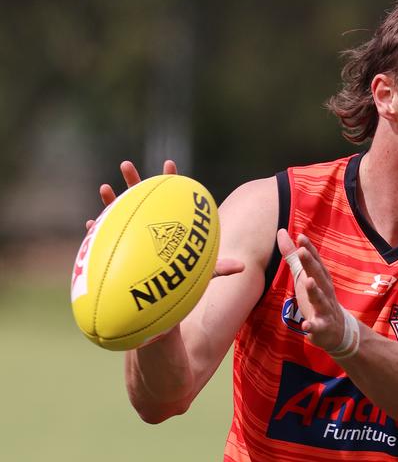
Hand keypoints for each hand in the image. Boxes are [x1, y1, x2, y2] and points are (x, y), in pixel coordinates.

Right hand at [85, 159, 243, 277]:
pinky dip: (98, 231)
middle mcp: (148, 226)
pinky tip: (91, 224)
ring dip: (110, 200)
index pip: (170, 199)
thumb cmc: (180, 280)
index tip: (169, 163)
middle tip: (127, 165)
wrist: (160, 298)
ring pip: (118, 213)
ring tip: (105, 188)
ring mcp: (130, 234)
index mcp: (168, 225)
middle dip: (134, 181)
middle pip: (141, 198)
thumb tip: (243, 266)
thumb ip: (217, 268)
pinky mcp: (116, 249)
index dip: (170, 181)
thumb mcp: (200, 273)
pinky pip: (104, 238)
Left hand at [276, 229, 344, 351]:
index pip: (316, 261)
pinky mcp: (323, 327)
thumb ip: (292, 256)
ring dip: (315, 291)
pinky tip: (306, 325)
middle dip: (311, 264)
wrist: (337, 330)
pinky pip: (318, 326)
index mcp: (321, 278)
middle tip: (302, 251)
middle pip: (319, 276)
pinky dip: (312, 326)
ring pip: (321, 299)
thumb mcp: (305, 276)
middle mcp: (325, 291)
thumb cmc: (317, 299)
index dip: (309, 249)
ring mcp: (326, 309)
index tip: (301, 237)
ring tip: (308, 282)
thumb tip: (281, 232)